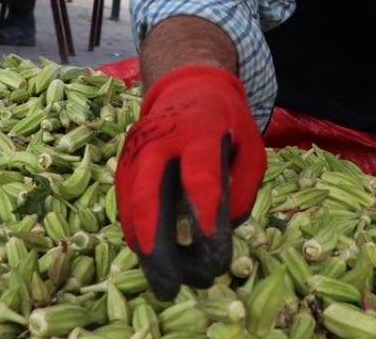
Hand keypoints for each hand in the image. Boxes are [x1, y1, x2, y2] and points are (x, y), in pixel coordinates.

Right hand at [115, 66, 266, 299]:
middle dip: (157, 246)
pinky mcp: (123, 162)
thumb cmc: (227, 124)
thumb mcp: (252, 147)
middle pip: (149, 196)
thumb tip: (224, 229)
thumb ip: (244, 188)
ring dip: (145, 249)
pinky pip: (124, 205)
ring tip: (165, 283)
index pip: (201, 180)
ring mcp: (135, 150)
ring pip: (130, 206)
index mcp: (200, 131)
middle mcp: (160, 139)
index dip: (206, 221)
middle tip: (170, 286)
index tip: (215, 260)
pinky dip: (136, 234)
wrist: (187, 88)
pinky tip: (153, 258)